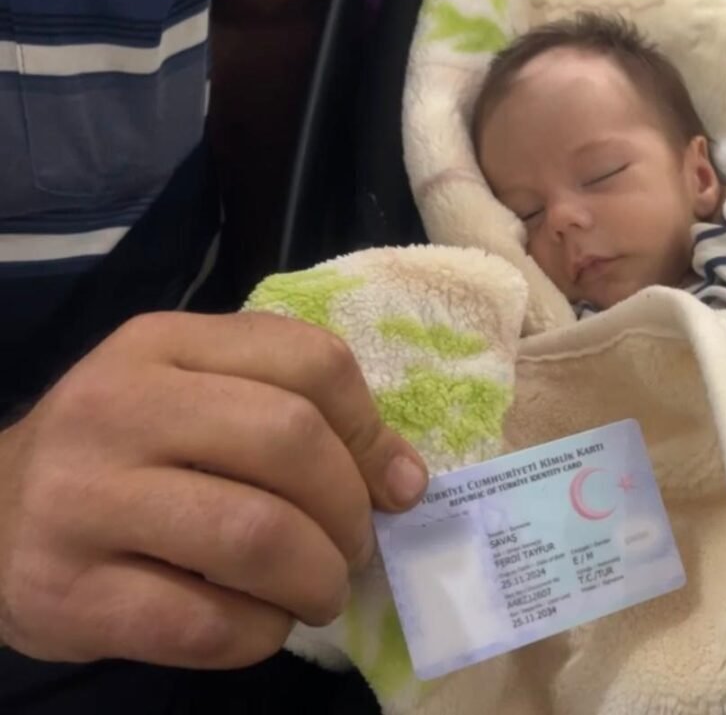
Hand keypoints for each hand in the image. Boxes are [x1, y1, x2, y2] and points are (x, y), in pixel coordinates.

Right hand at [0, 312, 427, 668]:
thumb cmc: (127, 456)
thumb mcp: (200, 402)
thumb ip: (301, 416)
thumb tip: (405, 482)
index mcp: (163, 345)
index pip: (311, 361)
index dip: (373, 432)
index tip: (393, 485)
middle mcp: (116, 408)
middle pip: (290, 442)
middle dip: (349, 511)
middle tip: (353, 549)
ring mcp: (81, 500)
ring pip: (255, 536)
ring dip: (317, 579)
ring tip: (317, 592)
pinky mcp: (65, 592)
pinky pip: (203, 622)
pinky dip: (259, 633)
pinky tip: (259, 624)